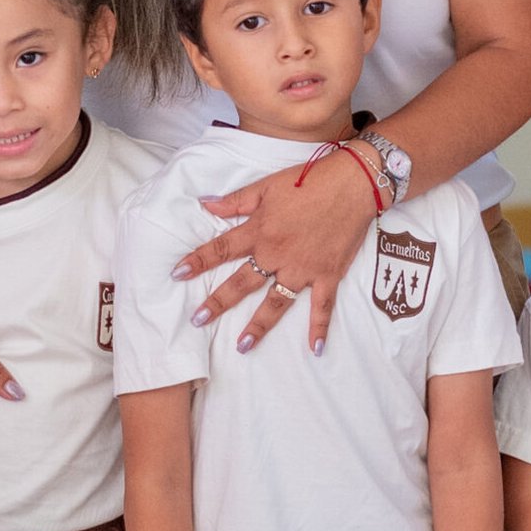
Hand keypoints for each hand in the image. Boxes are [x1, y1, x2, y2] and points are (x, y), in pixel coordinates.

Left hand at [171, 148, 377, 353]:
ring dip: (259, 325)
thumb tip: (205, 204)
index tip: (177, 274)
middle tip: (198, 320)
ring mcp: (303, 268)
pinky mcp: (327, 275)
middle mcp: (277, 254)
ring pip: (276, 302)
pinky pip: (323, 306)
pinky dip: (320, 328)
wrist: (353, 183)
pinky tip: (315, 349)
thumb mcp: (267, 185)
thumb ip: (237, 200)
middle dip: (218, 302)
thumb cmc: (309, 181)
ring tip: (242, 346)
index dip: (198, 260)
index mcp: (260, 231)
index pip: (222, 249)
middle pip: (242, 283)